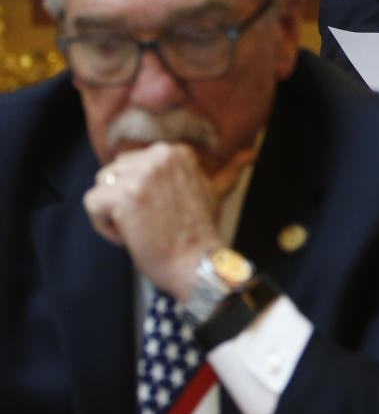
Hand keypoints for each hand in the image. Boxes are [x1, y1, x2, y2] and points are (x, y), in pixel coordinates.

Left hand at [83, 142, 253, 299]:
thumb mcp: (215, 191)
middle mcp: (159, 155)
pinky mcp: (124, 195)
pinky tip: (126, 237)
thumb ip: (229, 170)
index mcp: (177, 152)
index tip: (156, 212)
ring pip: (101, 185)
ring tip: (135, 229)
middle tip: (144, 222)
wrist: (196, 262)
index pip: (135, 162)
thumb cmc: (202, 231)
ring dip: (111, 211)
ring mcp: (141, 174)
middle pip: (115, 170)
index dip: (141, 190)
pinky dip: (102, 225)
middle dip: (122, 198)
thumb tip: (250, 154)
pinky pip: (92, 203)